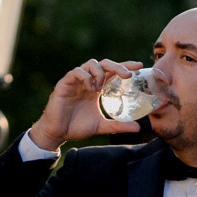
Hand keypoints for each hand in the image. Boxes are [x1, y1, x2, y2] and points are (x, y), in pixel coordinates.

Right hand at [26, 58, 149, 151]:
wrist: (57, 133)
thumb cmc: (76, 127)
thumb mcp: (101, 126)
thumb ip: (118, 125)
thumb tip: (138, 127)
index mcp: (96, 88)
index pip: (112, 72)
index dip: (125, 66)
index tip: (139, 66)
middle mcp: (88, 81)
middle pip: (104, 64)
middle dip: (117, 66)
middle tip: (128, 74)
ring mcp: (76, 81)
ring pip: (90, 64)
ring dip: (100, 72)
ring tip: (101, 87)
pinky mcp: (64, 84)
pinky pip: (76, 72)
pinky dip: (85, 76)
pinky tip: (91, 88)